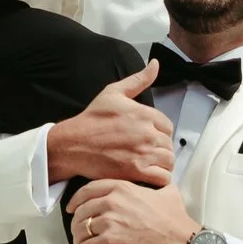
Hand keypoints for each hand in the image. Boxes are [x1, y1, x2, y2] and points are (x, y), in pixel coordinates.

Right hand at [45, 63, 173, 185]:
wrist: (73, 144)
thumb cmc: (92, 119)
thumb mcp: (113, 93)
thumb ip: (139, 80)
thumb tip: (156, 64)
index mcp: (145, 113)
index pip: (168, 127)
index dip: (159, 133)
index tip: (147, 137)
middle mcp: (147, 133)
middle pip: (169, 145)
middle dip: (159, 149)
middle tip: (144, 152)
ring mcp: (143, 153)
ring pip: (169, 162)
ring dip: (160, 165)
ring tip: (147, 164)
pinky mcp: (136, 171)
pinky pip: (162, 178)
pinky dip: (158, 179)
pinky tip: (146, 175)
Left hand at [66, 178, 201, 243]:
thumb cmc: (176, 221)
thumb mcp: (167, 192)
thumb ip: (154, 183)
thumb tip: (157, 179)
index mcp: (122, 188)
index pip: (87, 190)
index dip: (75, 200)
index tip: (71, 209)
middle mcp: (113, 202)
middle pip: (81, 211)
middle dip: (77, 224)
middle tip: (80, 234)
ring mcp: (111, 222)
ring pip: (80, 230)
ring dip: (78, 241)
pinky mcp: (111, 242)